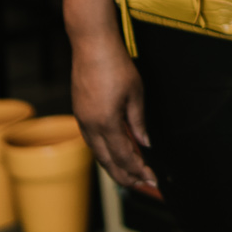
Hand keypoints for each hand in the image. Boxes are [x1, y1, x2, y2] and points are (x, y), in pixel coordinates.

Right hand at [71, 38, 158, 196]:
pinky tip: (112, 154)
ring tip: (128, 175)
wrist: (92, 46)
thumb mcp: (135, 93)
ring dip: (113, 166)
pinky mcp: (80, 113)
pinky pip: (91, 141)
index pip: (124, 156)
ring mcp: (82, 120)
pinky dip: (104, 152)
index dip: (138, 170)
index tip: (151, 179)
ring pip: (97, 153)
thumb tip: (145, 143)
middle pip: (108, 161)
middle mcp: (90, 126)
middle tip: (141, 185)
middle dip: (125, 175)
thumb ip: (139, 122)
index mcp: (106, 123)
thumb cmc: (116, 65)